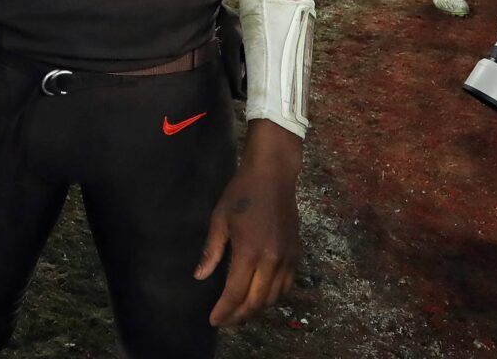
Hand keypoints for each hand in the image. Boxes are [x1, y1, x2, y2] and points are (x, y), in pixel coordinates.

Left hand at [197, 127, 302, 326]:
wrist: (274, 176)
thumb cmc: (241, 194)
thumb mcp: (219, 219)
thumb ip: (211, 251)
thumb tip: (200, 276)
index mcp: (249, 251)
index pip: (236, 292)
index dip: (224, 310)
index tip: (213, 321)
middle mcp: (272, 260)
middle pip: (256, 301)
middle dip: (239, 316)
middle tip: (225, 321)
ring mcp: (287, 259)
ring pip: (273, 297)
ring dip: (256, 309)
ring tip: (240, 312)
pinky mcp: (297, 255)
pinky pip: (287, 286)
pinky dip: (273, 297)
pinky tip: (260, 297)